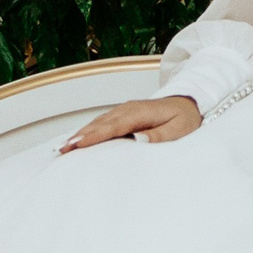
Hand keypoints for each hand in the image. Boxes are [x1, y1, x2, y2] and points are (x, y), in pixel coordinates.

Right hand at [59, 97, 200, 152]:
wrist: (189, 103)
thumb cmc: (185, 118)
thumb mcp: (180, 129)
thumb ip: (159, 135)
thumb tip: (137, 139)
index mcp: (141, 112)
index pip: (114, 125)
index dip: (96, 135)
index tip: (79, 144)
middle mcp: (129, 109)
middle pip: (101, 123)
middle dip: (81, 136)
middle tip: (63, 149)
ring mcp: (124, 110)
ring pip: (98, 122)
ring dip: (81, 133)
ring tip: (63, 147)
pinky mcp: (122, 115)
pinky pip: (102, 123)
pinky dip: (88, 131)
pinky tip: (77, 140)